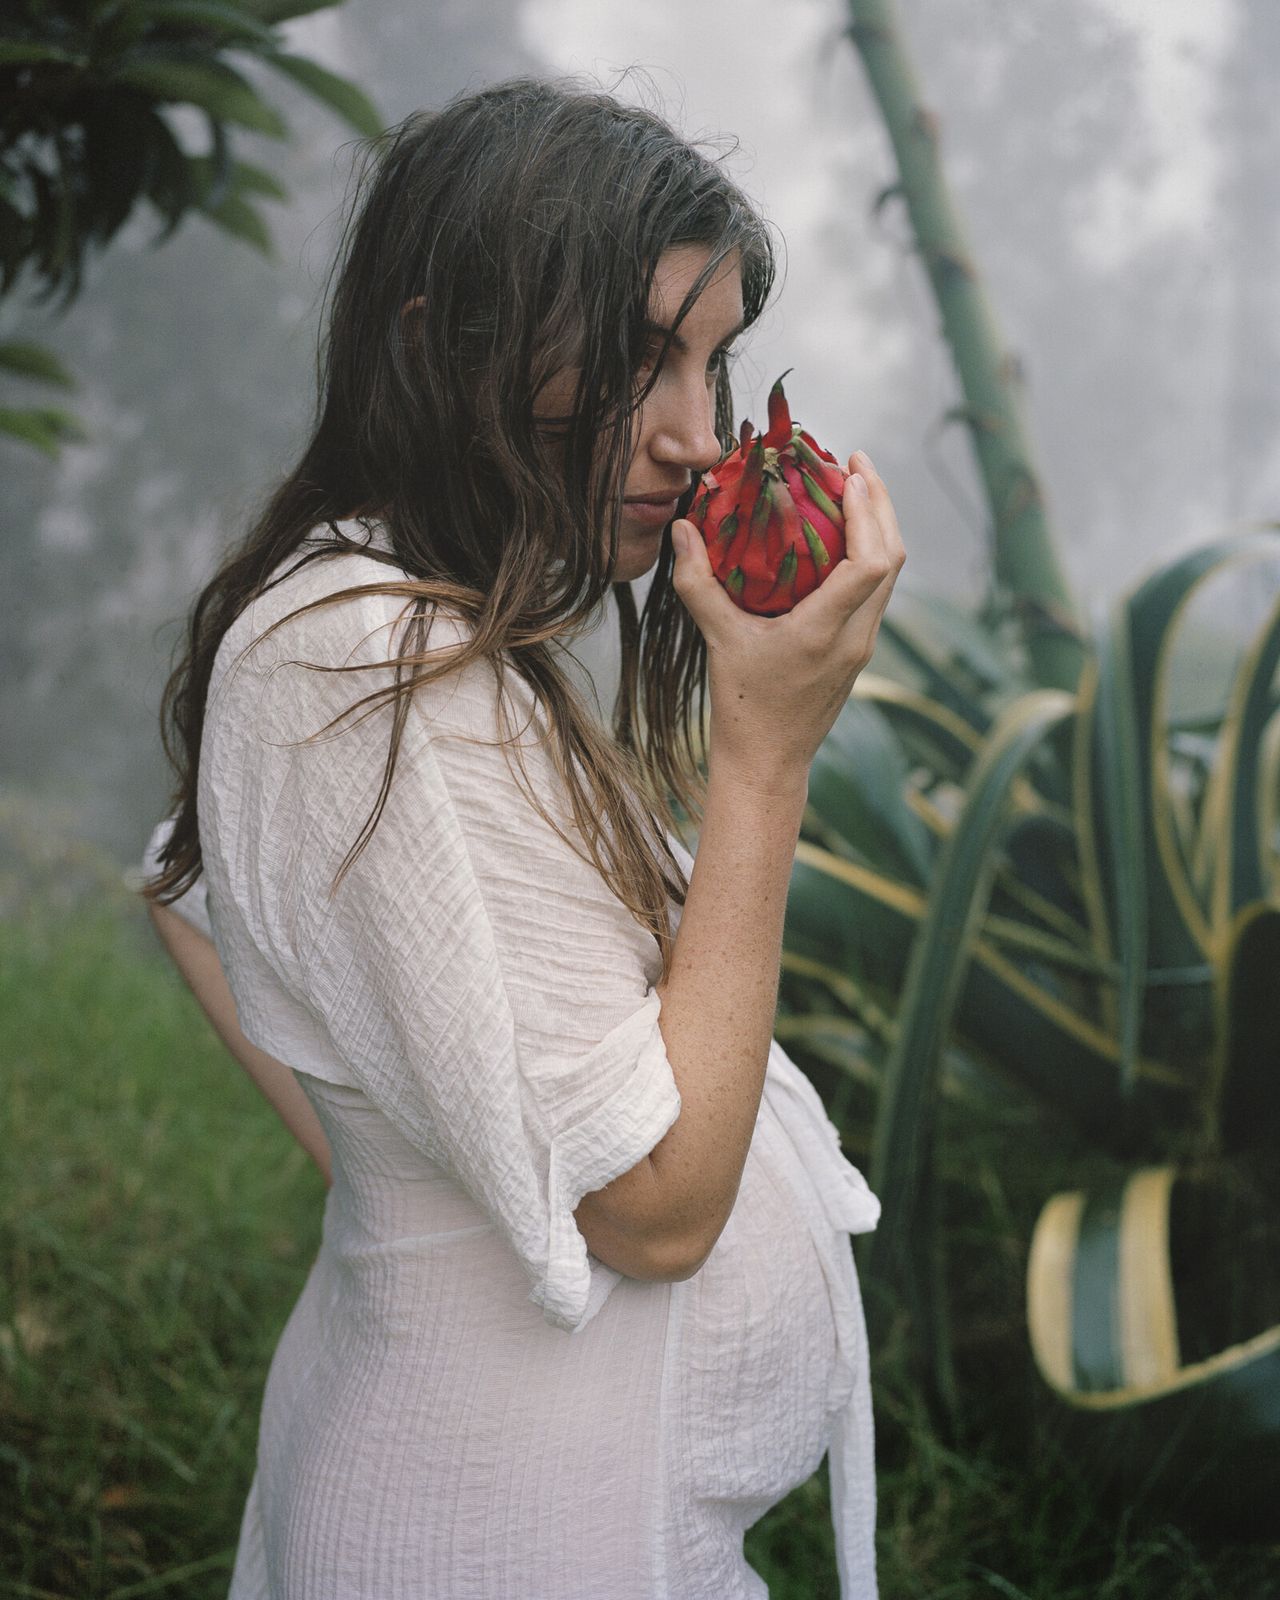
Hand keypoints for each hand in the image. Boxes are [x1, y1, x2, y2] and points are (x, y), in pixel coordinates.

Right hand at [670, 450, 904, 793]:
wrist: (769, 762)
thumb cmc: (742, 707)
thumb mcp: (716, 641)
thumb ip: (698, 583)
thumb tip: (683, 528)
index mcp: (825, 633)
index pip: (870, 565)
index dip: (867, 515)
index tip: (850, 477)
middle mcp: (856, 637)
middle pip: (893, 558)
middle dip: (881, 504)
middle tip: (857, 462)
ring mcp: (863, 644)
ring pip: (891, 574)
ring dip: (880, 526)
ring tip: (856, 486)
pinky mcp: (859, 650)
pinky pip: (877, 590)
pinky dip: (870, 552)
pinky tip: (844, 534)